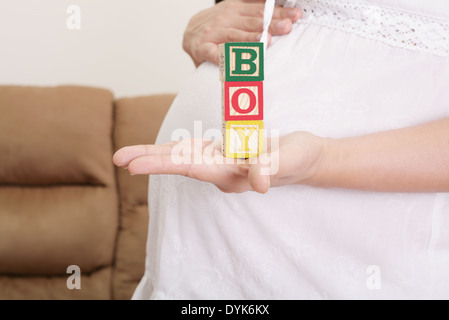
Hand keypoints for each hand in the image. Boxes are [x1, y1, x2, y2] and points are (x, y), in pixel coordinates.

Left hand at [113, 132, 327, 193]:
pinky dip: (171, 150)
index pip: (192, 168)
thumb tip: (259, 184)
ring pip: (181, 158)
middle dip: (149, 161)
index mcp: (232, 173)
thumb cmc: (298, 158)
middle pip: (179, 165)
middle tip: (118, 159)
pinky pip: (192, 152)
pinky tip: (157, 149)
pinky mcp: (223, 154)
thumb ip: (271, 167)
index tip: (135, 166)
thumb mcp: (288, 159)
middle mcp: (221, 171)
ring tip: (126, 155)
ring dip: (154, 155)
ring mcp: (220, 162)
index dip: (163, 165)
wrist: (305, 158)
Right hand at [183, 0, 301, 66]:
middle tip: (286, 26)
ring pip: (236, 36)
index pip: (261, 11)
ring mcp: (214, 33)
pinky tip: (235, 62)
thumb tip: (283, 12)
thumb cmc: (219, 27)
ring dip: (252, 39)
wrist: (190, 33)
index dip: (279, 12)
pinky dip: (225, 58)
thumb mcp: (236, 12)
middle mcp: (226, 18)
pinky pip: (216, 54)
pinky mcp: (203, 48)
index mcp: (237, 8)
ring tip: (267, 41)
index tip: (295, 16)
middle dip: (271, 24)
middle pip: (252, 22)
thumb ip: (255, 11)